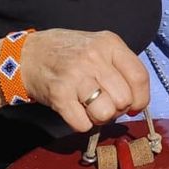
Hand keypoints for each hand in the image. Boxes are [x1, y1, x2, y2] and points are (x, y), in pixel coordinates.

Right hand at [18, 29, 150, 132]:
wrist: (28, 54)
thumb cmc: (68, 53)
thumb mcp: (98, 46)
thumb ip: (120, 67)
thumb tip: (137, 102)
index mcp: (109, 43)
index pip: (139, 77)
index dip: (141, 98)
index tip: (133, 105)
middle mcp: (94, 57)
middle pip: (124, 99)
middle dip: (117, 108)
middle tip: (104, 103)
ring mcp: (75, 75)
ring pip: (106, 113)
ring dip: (99, 117)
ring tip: (89, 107)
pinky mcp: (59, 94)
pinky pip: (83, 124)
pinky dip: (81, 123)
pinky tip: (75, 110)